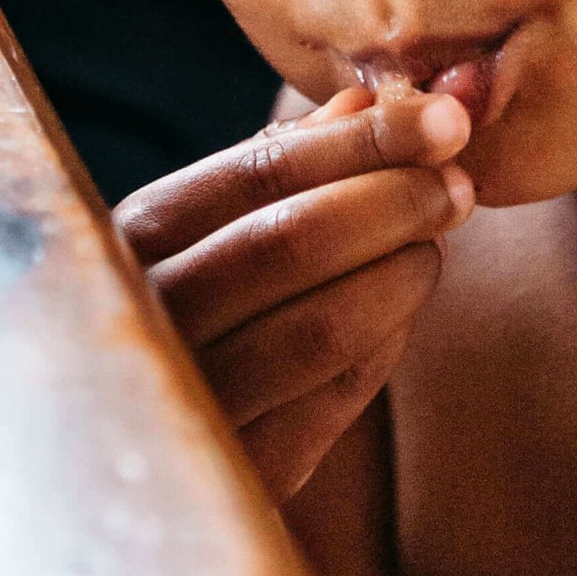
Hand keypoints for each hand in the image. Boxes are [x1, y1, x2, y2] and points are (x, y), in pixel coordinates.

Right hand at [117, 85, 474, 500]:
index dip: (363, 140)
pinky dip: (386, 343)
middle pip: (294, 242)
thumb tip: (362, 99)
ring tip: (433, 246)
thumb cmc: (172, 316)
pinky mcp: (241, 476)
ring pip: (325, 327)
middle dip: (396, 202)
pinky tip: (400, 312)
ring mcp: (187, 402)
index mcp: (123, 240)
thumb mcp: (194, 235)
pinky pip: (338, 400)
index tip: (444, 123)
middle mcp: (140, 319)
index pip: (258, 171)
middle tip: (457, 187)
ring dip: (403, 274)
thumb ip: (271, 168)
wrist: (119, 467)